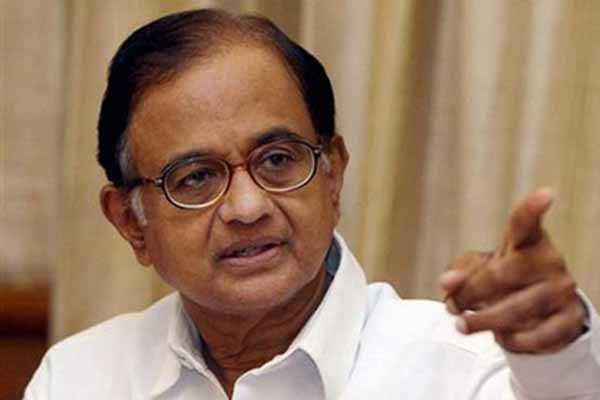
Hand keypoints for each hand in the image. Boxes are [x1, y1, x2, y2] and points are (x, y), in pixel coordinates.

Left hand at [440, 188, 586, 353]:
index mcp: (526, 241)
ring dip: (483, 321)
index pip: (526, 224)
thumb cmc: (504, 282)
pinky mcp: (569, 318)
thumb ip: (459, 272)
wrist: (540, 313)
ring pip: (515, 308)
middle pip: (501, 273)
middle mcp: (548, 260)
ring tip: (463, 325)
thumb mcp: (480, 270)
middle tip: (453, 307)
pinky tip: (502, 337)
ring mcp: (562, 289)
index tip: (545, 194)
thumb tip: (448, 283)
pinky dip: (512, 340)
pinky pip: (536, 335)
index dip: (532, 209)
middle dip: (470, 292)